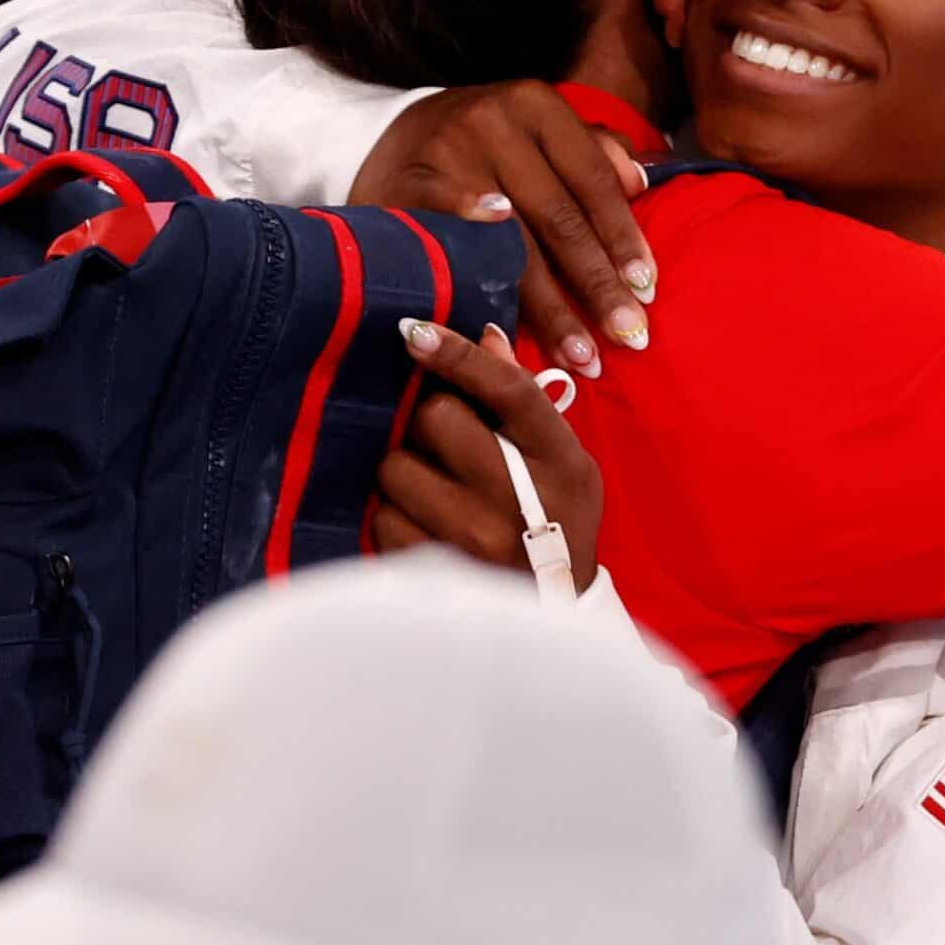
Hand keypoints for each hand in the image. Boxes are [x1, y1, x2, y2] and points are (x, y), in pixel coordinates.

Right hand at [350, 82, 655, 376]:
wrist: (395, 132)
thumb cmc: (490, 144)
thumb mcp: (541, 132)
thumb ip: (594, 154)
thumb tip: (640, 184)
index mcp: (538, 106)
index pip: (593, 181)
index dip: (623, 239)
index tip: (647, 291)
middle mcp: (495, 121)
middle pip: (559, 217)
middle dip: (596, 285)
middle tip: (627, 337)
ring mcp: (449, 152)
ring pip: (512, 241)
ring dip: (549, 306)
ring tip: (580, 354)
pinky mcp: (409, 183)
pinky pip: (451, 238)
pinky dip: (478, 267)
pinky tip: (500, 308)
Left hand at [372, 320, 602, 591]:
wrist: (552, 613)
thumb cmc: (558, 519)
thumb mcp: (563, 459)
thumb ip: (522, 399)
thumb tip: (483, 335)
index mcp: (558, 459)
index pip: (506, 388)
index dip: (457, 354)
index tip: (414, 331)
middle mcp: (516, 497)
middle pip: (436, 418)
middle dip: (427, 420)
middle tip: (441, 439)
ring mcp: (472, 538)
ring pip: (396, 467)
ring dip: (405, 468)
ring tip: (432, 486)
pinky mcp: (433, 572)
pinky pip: (382, 517)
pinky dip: (394, 513)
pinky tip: (421, 521)